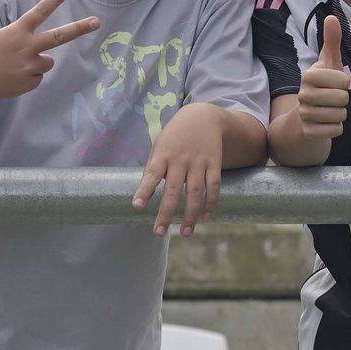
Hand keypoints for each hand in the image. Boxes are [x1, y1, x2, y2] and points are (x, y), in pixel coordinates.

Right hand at [0, 0, 99, 101]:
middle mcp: (26, 48)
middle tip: (97, 21)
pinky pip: (37, 78)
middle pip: (59, 37)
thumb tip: (39, 52)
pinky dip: (28, 78)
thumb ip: (20, 40)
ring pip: (48, 62)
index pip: (39, 12)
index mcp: (16, 32)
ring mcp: (29, 67)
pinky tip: (10, 78)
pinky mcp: (28, 83)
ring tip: (15, 66)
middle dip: (79, 28)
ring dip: (38, 63)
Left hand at [134, 103, 223, 236]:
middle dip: (166, 213)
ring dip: (190, 215)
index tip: (136, 207)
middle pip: (173, 190)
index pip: (151, 174)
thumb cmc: (175, 136)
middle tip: (159, 232)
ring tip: (185, 233)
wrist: (203, 116)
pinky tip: (205, 217)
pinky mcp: (214, 163)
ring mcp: (199, 162)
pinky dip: (210, 203)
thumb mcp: (159, 145)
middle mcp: (180, 159)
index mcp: (163, 154)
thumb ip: (153, 167)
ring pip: (195, 192)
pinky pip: (213, 187)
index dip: (144, 191)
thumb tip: (145, 193)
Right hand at [297, 15, 350, 140]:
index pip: (343, 80)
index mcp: (308, 76)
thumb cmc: (321, 87)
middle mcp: (303, 94)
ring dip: (340, 115)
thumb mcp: (328, 64)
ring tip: (329, 111)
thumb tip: (332, 17)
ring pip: (340, 115)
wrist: (302, 119)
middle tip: (332, 99)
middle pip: (343, 99)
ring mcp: (304, 114)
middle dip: (343, 101)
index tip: (334, 84)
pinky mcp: (308, 132)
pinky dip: (336, 128)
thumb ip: (332, 42)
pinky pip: (336, 130)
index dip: (344, 83)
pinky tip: (326, 124)